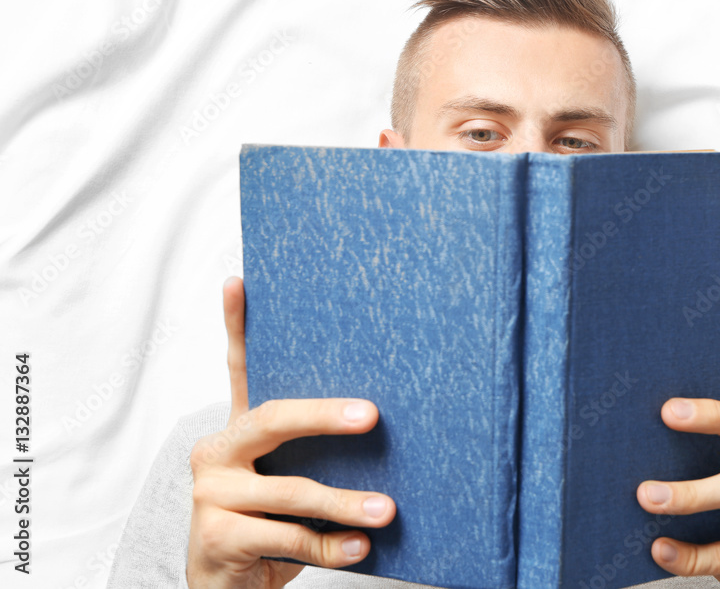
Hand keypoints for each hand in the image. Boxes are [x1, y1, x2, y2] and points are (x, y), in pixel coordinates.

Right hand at [185, 276, 395, 588]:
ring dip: (346, 502)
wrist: (227, 587)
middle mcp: (217, 452)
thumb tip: (379, 421)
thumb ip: (314, 455)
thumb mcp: (290, 481)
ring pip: (291, 490)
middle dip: (325, 415)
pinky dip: (329, 546)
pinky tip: (359, 548)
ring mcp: (212, 492)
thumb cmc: (269, 525)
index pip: (237, 369)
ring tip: (387, 510)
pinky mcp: (217, 535)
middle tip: (371, 416)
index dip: (237, 325)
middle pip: (273, 418)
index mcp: (239, 431)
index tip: (239, 281)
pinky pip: (288, 537)